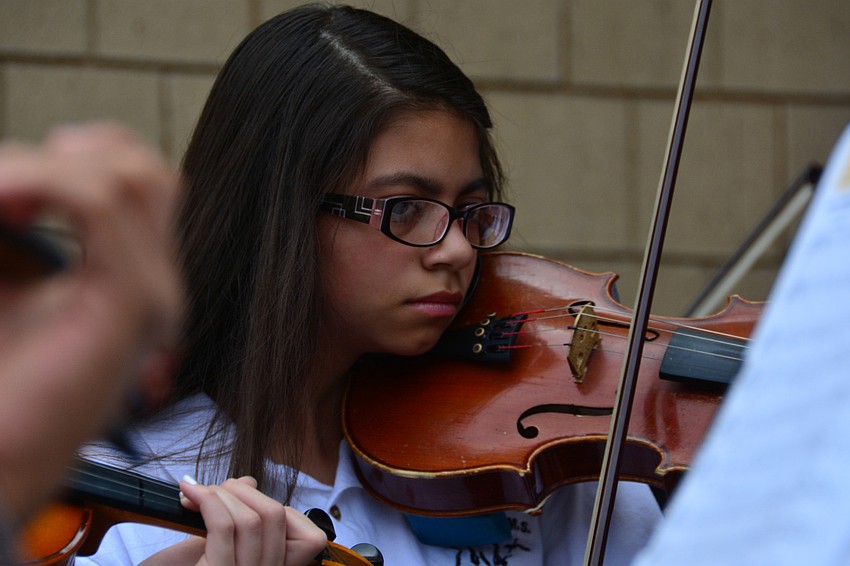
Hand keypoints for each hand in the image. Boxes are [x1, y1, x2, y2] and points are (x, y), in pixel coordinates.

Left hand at [0, 123, 183, 522]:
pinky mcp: (130, 306)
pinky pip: (102, 208)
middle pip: (148, 172)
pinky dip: (44, 186)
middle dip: (68, 156)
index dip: (86, 157)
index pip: (144, 186)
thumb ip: (31, 231)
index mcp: (134, 282)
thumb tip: (14, 178)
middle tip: (7, 188)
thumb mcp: (18, 285)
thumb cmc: (4, 388)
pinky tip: (3, 201)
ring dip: (46, 169)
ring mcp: (152, 296)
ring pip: (129, 179)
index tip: (14, 186)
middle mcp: (155, 286)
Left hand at [141, 476, 327, 565]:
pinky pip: (223, 526)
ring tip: (195, 494)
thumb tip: (249, 483)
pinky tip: (189, 494)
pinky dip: (207, 500)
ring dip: (221, 494)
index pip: (310, 537)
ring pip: (252, 520)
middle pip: (278, 518)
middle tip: (214, 490)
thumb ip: (238, 517)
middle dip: (244, 491)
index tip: (245, 501)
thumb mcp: (216, 545)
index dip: (279, 508)